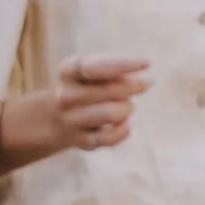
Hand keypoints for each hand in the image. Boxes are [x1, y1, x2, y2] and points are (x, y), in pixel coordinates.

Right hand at [0, 56, 150, 176]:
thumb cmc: (86, 85)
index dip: (123, 65)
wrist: (58, 117)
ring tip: (127, 106)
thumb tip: (140, 82)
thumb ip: (114, 71)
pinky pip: (110, 138)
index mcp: (68, 71)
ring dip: (127, 108)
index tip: (146, 63)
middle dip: (132, 87)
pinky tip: (125, 124)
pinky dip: (123, 130)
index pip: (95, 67)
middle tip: (142, 85)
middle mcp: (64, 95)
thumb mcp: (93, 70)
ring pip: (111, 114)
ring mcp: (71, 120)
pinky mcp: (81, 141)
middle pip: (110, 91)